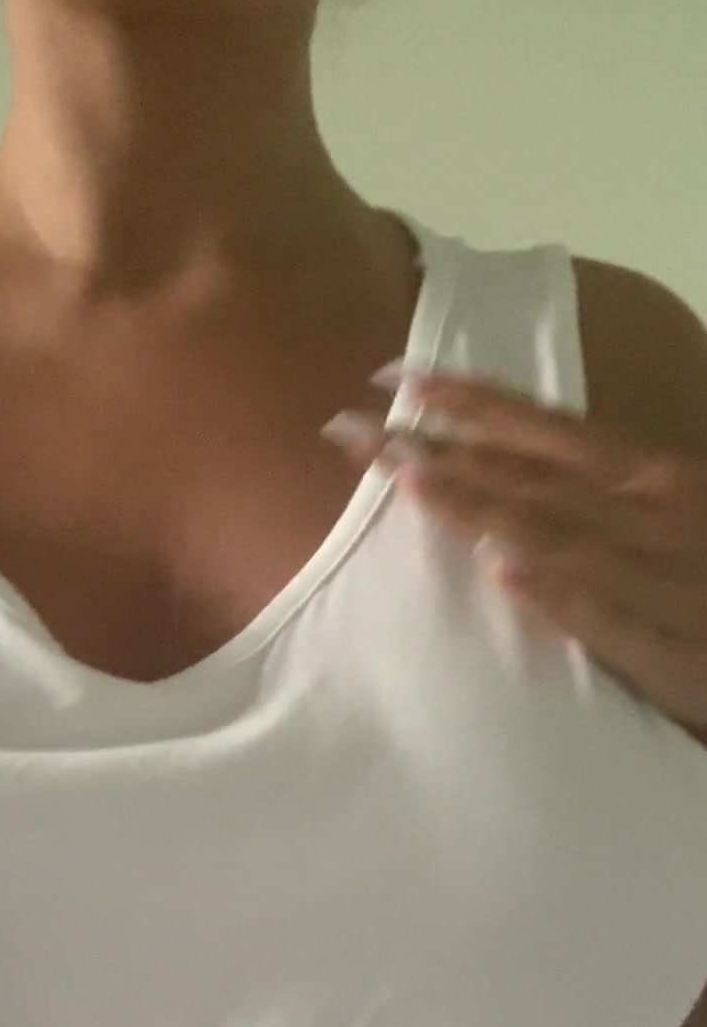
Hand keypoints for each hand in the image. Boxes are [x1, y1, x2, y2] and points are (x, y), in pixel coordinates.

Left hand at [327, 370, 706, 735]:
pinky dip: (558, 589)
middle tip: (351, 428)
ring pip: (558, 535)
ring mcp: (663, 579)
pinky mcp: (677, 651)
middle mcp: (654, 514)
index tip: (396, 375)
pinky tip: (505, 567)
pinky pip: (608, 617)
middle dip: (439, 449)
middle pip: (528, 477)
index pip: (547, 431)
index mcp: (655, 480)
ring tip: (408, 480)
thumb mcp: (678, 524)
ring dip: (480, 504)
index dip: (471, 403)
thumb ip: (613, 504)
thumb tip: (525, 507)